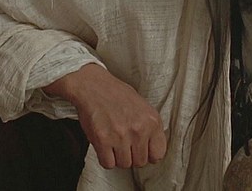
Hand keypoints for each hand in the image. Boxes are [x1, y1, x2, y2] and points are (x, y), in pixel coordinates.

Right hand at [44, 63, 166, 167]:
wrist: (94, 86)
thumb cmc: (117, 95)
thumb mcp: (144, 108)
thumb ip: (151, 128)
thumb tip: (154, 150)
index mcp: (152, 121)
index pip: (158, 154)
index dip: (149, 154)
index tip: (142, 150)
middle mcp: (139, 129)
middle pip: (140, 162)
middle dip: (132, 156)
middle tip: (125, 144)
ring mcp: (121, 136)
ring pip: (124, 164)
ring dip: (118, 157)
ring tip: (114, 143)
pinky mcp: (103, 140)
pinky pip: (108, 164)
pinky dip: (106, 158)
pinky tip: (105, 146)